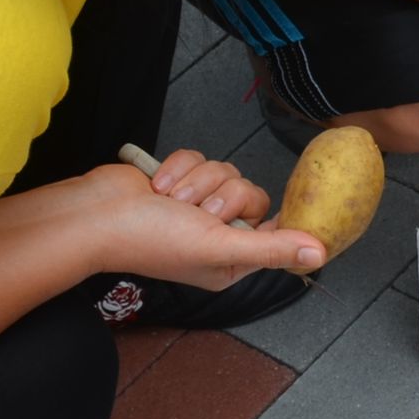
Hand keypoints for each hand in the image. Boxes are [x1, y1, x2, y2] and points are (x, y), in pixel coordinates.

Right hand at [84, 160, 324, 285]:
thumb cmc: (151, 239)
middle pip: (250, 193)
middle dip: (221, 196)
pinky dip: (178, 167)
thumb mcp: (219, 247)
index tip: (261, 209)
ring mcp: (198, 205)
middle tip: (196, 213)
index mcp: (231, 261)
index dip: (275, 216)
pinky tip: (159, 185)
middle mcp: (217, 234)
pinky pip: (201, 157)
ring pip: (225, 170)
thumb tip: (319, 254)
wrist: (98, 213)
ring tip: (171, 200)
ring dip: (196, 181)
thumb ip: (271, 248)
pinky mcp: (181, 178)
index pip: (276, 232)